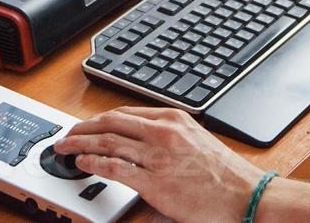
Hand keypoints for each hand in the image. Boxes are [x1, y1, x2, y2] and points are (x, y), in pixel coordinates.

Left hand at [52, 107, 263, 222]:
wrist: (243, 195)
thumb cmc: (223, 174)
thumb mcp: (194, 140)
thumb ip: (168, 136)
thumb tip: (141, 141)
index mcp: (172, 119)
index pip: (124, 114)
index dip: (99, 120)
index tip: (87, 126)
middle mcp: (163, 132)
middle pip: (110, 123)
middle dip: (83, 128)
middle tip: (67, 134)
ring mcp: (157, 156)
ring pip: (107, 143)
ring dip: (80, 144)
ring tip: (65, 147)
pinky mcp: (154, 182)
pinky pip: (115, 168)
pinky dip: (93, 163)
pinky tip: (82, 163)